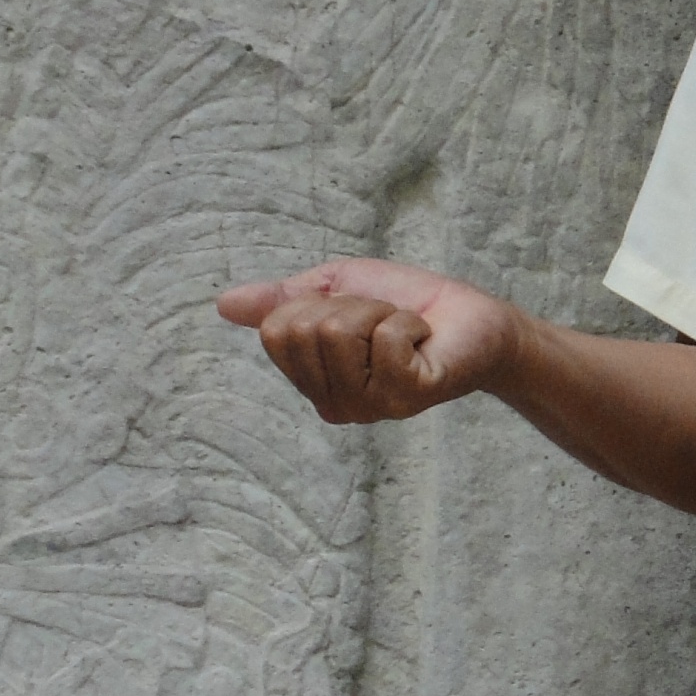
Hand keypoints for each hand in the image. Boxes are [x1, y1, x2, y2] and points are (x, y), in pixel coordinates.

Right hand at [216, 256, 519, 423]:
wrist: (471, 317)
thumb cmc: (404, 303)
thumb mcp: (332, 289)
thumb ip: (280, 299)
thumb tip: (223, 304)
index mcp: (312, 382)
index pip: (277, 330)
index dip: (315, 302)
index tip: (351, 310)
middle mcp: (335, 405)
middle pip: (303, 329)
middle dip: (348, 305)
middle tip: (381, 319)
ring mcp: (370, 406)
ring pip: (339, 331)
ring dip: (378, 312)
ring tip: (402, 328)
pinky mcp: (406, 396)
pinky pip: (384, 338)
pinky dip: (406, 321)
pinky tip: (422, 340)